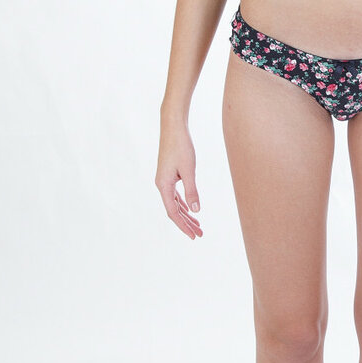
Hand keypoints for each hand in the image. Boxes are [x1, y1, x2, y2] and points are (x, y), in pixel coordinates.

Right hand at [155, 118, 203, 239]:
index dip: (183, 226)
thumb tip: (197, 211)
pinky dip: (183, 204)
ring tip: (198, 226)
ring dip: (186, 215)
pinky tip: (190, 210)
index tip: (194, 236)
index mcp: (163, 185)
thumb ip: (192, 191)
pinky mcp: (169, 174)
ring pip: (175, 203)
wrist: (173, 127)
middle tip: (200, 234)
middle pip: (174, 210)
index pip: (173, 212)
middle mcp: (161, 185)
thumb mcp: (189, 170)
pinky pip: (175, 195)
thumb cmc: (181, 146)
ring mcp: (164, 180)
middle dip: (186, 223)